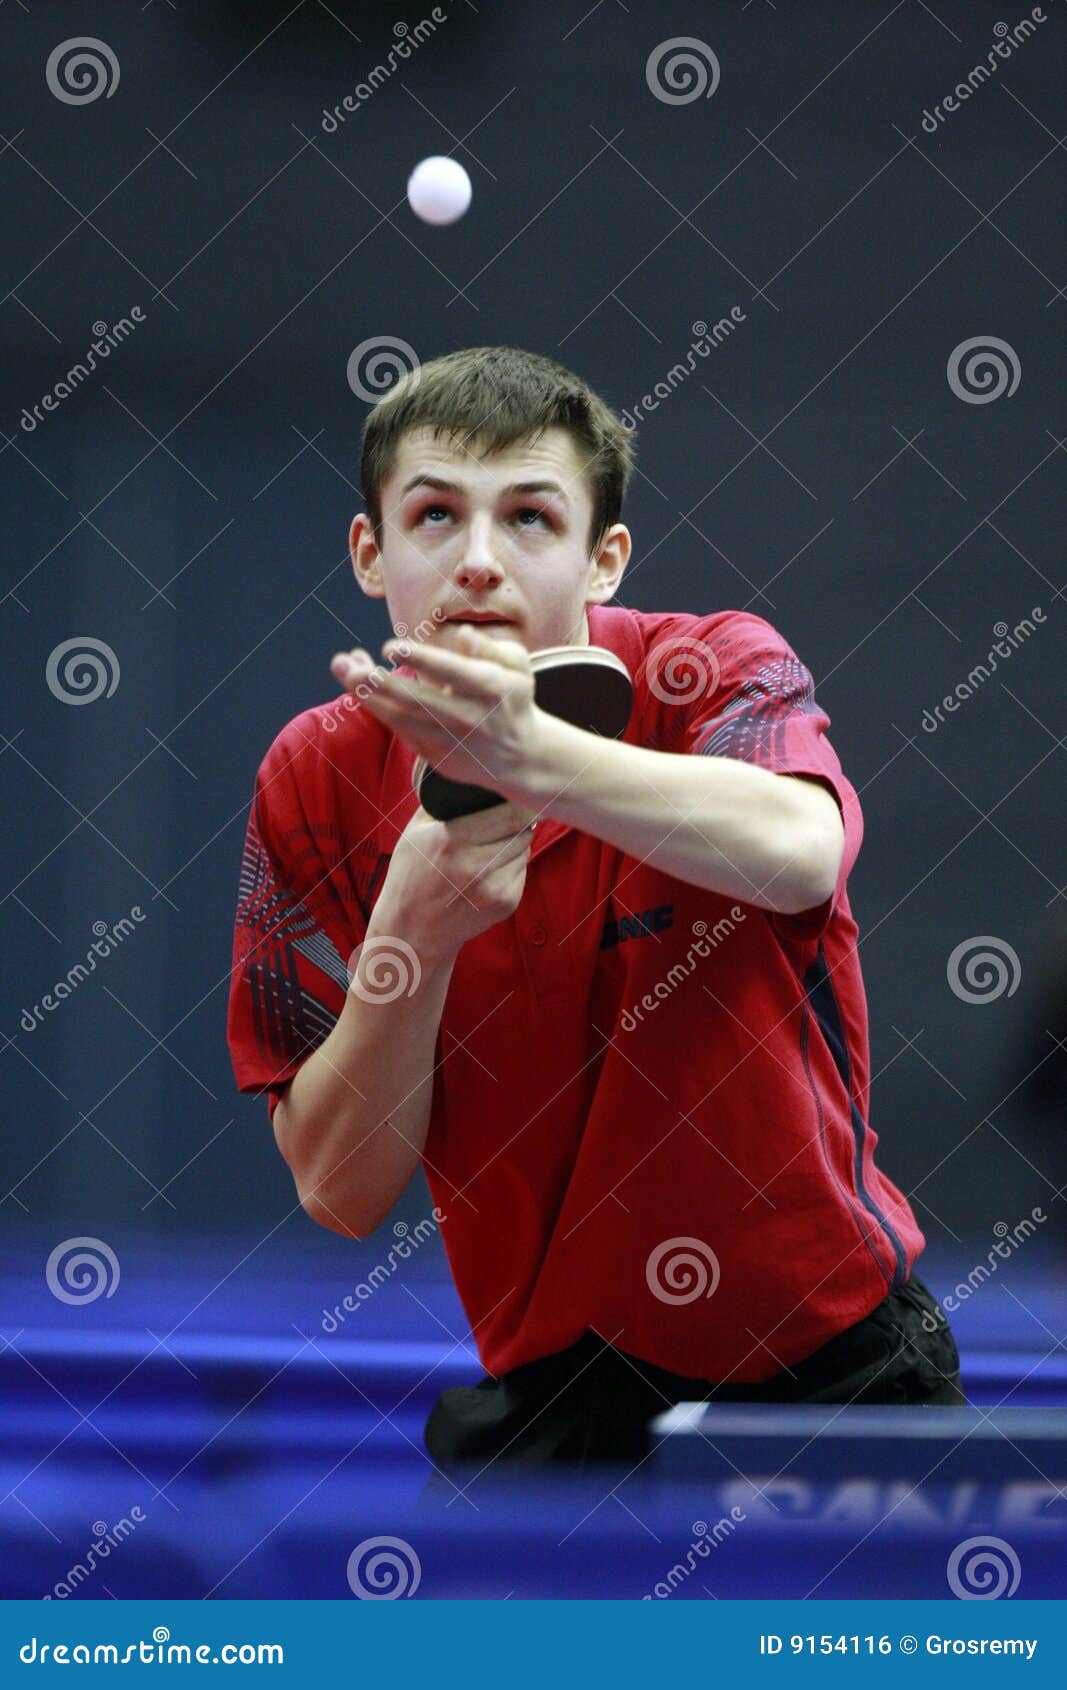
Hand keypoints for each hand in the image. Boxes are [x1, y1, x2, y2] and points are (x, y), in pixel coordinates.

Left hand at [330, 623, 539, 795]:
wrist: (519, 756)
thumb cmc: (511, 698)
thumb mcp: (516, 667)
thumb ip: (489, 648)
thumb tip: (461, 634)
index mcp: (489, 688)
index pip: (450, 672)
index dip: (419, 660)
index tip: (390, 647)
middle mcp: (467, 716)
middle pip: (416, 700)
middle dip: (378, 682)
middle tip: (348, 664)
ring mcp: (448, 739)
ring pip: (401, 717)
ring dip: (367, 695)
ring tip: (343, 669)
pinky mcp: (434, 756)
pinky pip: (399, 730)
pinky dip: (376, 707)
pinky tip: (358, 687)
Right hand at [374, 797, 538, 962]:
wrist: (413, 931)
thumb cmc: (412, 874)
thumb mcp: (416, 831)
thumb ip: (444, 801)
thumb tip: (472, 770)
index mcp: (451, 841)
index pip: (510, 814)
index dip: (520, 802)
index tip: (521, 794)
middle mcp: (475, 867)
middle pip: (523, 830)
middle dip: (518, 821)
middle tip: (505, 817)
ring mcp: (493, 889)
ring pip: (525, 849)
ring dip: (515, 843)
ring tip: (488, 847)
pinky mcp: (506, 904)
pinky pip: (523, 871)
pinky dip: (512, 865)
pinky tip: (487, 872)